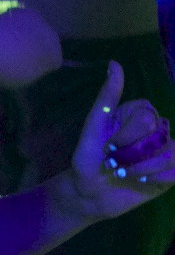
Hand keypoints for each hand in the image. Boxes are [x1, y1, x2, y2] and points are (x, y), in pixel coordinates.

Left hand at [68, 61, 174, 219]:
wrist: (89, 192)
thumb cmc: (88, 156)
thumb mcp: (94, 125)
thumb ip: (107, 95)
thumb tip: (114, 63)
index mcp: (138, 114)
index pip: (146, 118)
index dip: (126, 135)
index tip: (108, 146)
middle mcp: (155, 129)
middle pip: (159, 135)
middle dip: (133, 154)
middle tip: (115, 163)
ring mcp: (164, 151)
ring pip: (170, 154)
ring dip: (142, 168)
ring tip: (125, 174)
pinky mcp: (169, 173)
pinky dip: (158, 177)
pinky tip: (142, 182)